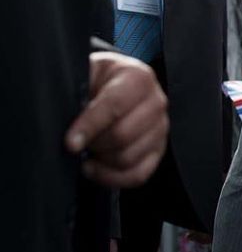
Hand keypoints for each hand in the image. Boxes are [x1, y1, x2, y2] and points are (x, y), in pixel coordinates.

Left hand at [65, 51, 168, 187]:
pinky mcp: (158, 150)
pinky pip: (138, 174)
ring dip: (101, 160)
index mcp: (139, 77)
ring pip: (128, 157)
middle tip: (77, 142)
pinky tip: (95, 167)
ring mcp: (160, 128)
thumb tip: (70, 130)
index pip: (116, 105)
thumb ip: (77, 93)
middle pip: (123, 135)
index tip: (70, 142)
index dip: (90, 125)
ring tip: (87, 151)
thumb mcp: (86, 74)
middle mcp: (156, 102)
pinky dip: (112, 177)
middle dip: (94, 144)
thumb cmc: (94, 82)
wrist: (107, 87)